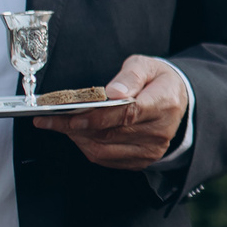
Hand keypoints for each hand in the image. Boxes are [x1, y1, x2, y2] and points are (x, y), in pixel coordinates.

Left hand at [38, 55, 189, 170]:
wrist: (176, 101)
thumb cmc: (156, 81)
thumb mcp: (146, 65)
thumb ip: (130, 76)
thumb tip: (113, 92)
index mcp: (164, 103)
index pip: (127, 114)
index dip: (96, 117)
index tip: (70, 115)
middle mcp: (160, 131)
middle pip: (110, 134)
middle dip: (75, 127)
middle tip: (49, 118)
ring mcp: (152, 149)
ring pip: (104, 151)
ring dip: (77, 138)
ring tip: (59, 125)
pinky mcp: (142, 161)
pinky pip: (107, 159)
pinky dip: (87, 147)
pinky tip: (77, 133)